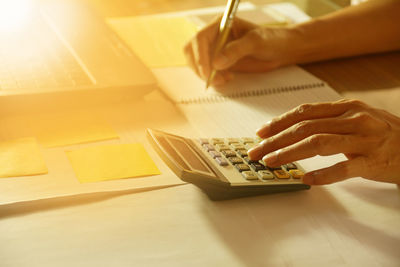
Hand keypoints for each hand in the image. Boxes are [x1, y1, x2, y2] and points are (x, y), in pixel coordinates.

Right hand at [184, 17, 297, 85]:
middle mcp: (215, 36)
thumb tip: (216, 63)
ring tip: (223, 80)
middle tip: (212, 80)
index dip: (200, 56)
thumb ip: (236, 50)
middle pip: (192, 50)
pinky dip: (213, 78)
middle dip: (199, 67)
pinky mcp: (220, 62)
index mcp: (221, 24)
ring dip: (206, 74)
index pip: (200, 38)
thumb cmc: (271, 40)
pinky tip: (227, 78)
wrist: (281, 51)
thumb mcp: (256, 42)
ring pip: (198, 62)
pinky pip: (207, 71)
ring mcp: (216, 49)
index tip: (208, 72)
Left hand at [247, 99, 399, 184]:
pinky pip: (343, 168)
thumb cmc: (383, 133)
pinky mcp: (372, 161)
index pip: (304, 112)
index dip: (279, 122)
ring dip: (289, 154)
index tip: (260, 133)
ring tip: (271, 163)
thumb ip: (329, 120)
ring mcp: (363, 140)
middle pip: (304, 128)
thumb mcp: (357, 118)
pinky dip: (322, 175)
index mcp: (346, 107)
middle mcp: (353, 119)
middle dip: (275, 141)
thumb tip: (294, 128)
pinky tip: (305, 180)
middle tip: (256, 152)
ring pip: (317, 143)